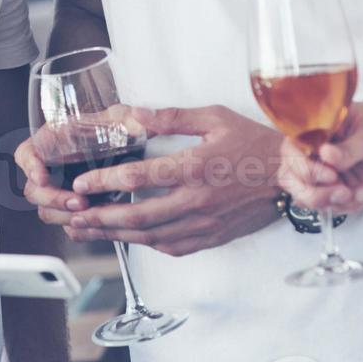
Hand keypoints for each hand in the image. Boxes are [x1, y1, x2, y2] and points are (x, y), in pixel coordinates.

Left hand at [15, 106, 282, 256]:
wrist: (290, 175)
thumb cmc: (253, 143)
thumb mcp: (214, 117)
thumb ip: (171, 118)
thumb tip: (134, 114)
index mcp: (195, 166)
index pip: (141, 176)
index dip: (106, 181)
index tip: (82, 185)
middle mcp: (197, 200)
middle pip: (138, 215)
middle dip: (100, 218)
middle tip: (72, 217)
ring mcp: (204, 223)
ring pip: (151, 236)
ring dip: (115, 235)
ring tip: (87, 230)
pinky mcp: (211, 237)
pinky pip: (171, 246)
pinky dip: (145, 244)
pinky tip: (126, 238)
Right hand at [279, 99, 362, 213]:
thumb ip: (350, 148)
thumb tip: (325, 154)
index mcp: (318, 128)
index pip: (291, 148)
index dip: (301, 165)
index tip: (328, 174)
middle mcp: (316, 151)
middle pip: (291, 177)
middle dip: (313, 192)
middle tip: (340, 191)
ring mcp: (327, 172)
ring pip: (308, 197)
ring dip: (332, 201)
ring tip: (358, 192)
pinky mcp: (339, 188)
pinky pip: (333, 206)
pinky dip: (350, 204)